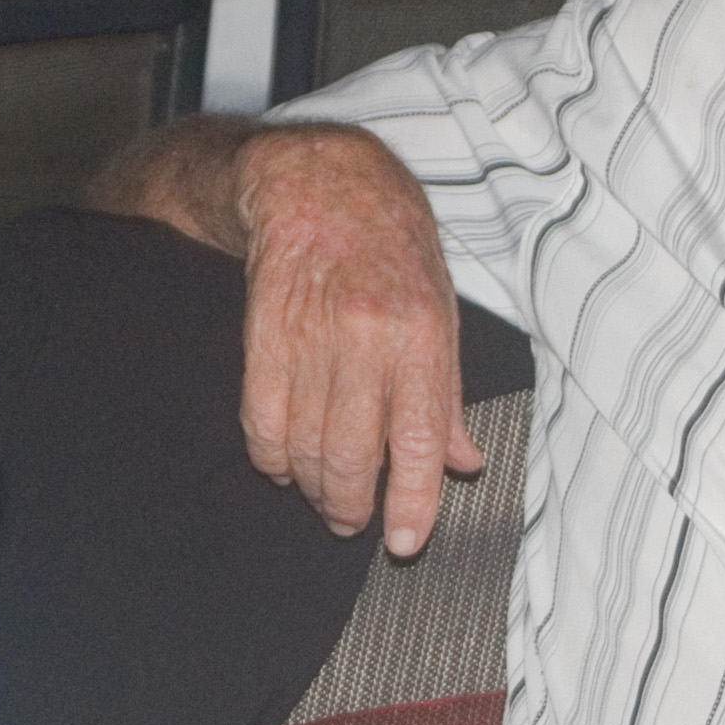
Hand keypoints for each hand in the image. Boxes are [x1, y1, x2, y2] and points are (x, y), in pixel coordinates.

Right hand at [236, 125, 480, 556]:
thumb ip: (447, 393)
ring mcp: (307, 337)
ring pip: (304, 445)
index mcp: (418, 334)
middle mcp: (364, 338)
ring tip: (323, 496)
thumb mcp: (441, 310)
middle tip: (352, 522)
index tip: (404, 544)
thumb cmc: (392, 243)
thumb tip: (464, 463)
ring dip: (312, 486)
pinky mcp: (260, 336)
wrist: (317, 180)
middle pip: (350, 455)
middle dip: (350, 506)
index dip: (410, 504)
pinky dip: (271, 455)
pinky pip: (261, 421)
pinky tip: (283, 461)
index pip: (416, 442)